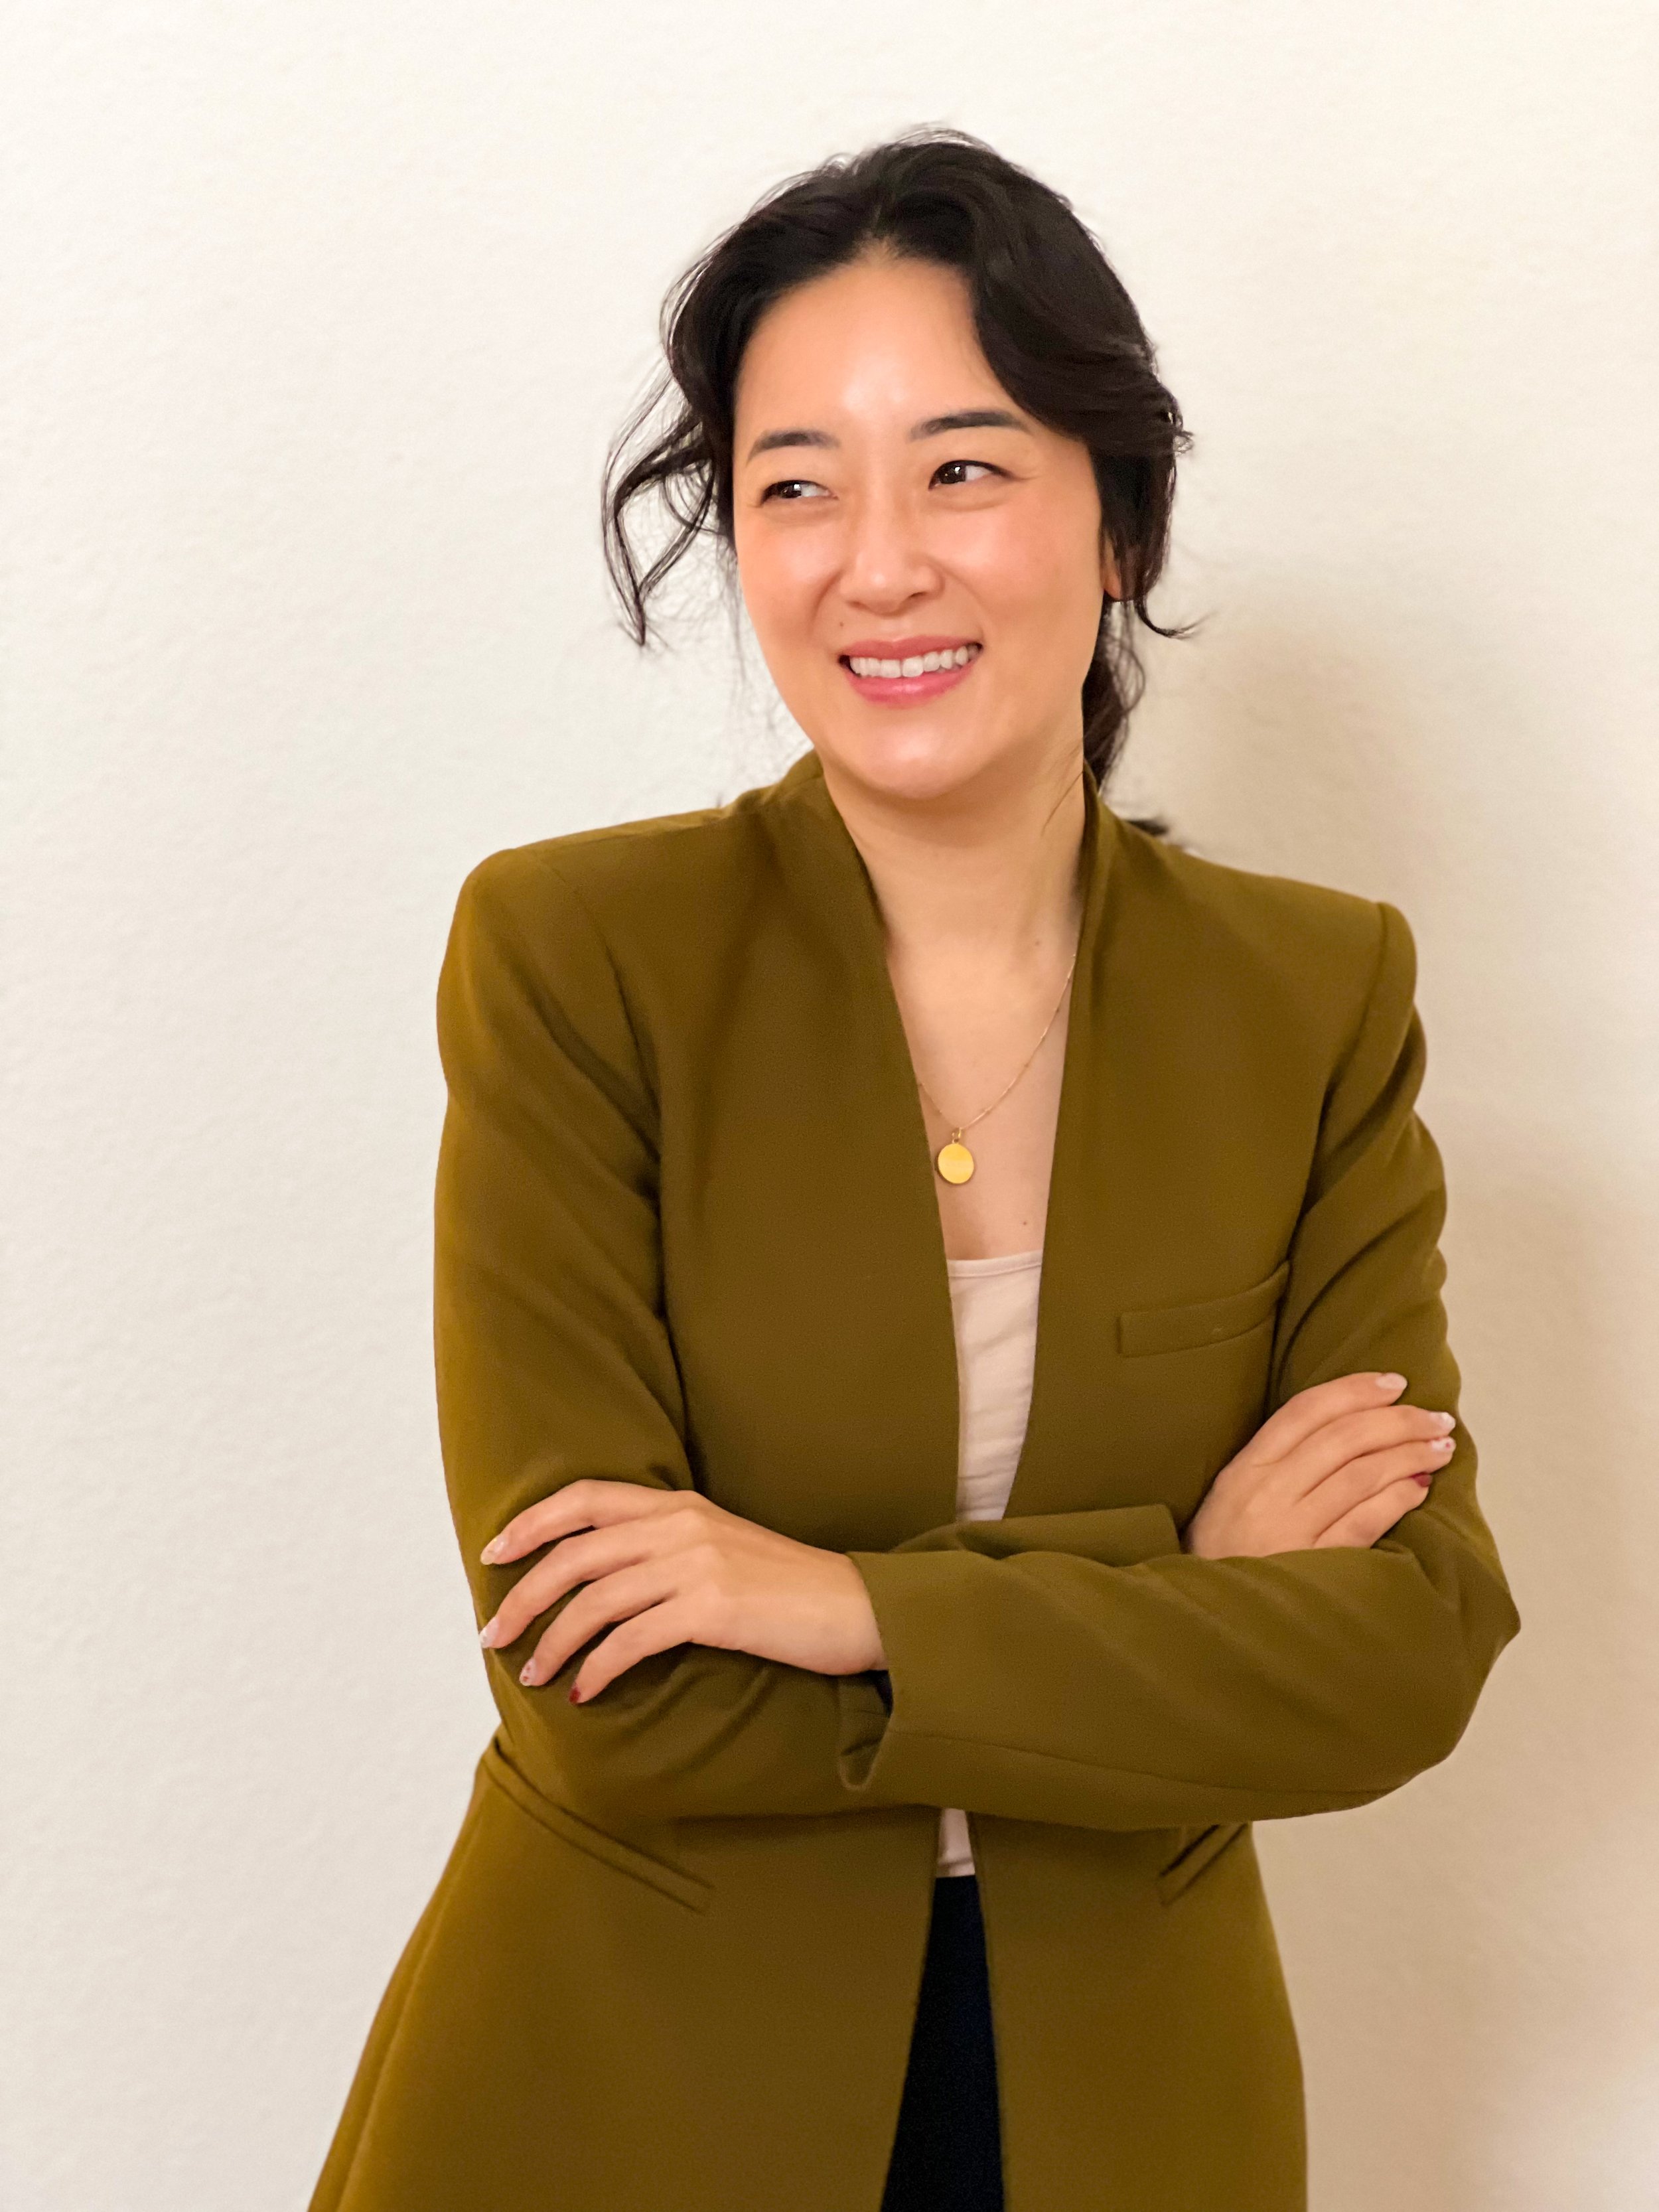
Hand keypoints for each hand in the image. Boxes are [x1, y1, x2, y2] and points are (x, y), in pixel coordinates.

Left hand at [477, 1482, 887, 1701]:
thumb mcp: (722, 1550)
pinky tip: (585, 1690)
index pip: (586, 1498)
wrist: (857, 1608)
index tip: (494, 1555)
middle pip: (576, 1554)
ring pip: (595, 1600)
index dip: (532, 1523)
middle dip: (524, 1596)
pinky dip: (598, 1667)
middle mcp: (683, 1526)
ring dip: (553, 1642)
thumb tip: (599, 1584)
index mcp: (681, 1505)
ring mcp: (698, 1565)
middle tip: (494, 1635)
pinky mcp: (714, 1609)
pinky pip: (632, 1639)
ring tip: (533, 1675)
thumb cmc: (788, 1590)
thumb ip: (666, 1550)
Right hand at [1183, 1371, 1454, 1559]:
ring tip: (1441, 1447)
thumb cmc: (1224, 1555)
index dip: (1355, 1390)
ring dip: (1409, 1454)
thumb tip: (1349, 1428)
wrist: (1208, 1622)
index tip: (1394, 1382)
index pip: (1305, 1410)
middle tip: (1436, 1417)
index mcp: (1244, 1468)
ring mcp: (1290, 1529)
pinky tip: (1421, 1486)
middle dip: (1398, 1420)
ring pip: (1361, 1474)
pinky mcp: (1313, 1564)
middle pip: (1343, 1438)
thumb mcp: (1232, 1497)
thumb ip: (1276, 1463)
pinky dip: (1399, 1497)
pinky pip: (1366, 1521)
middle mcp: (1266, 1492)